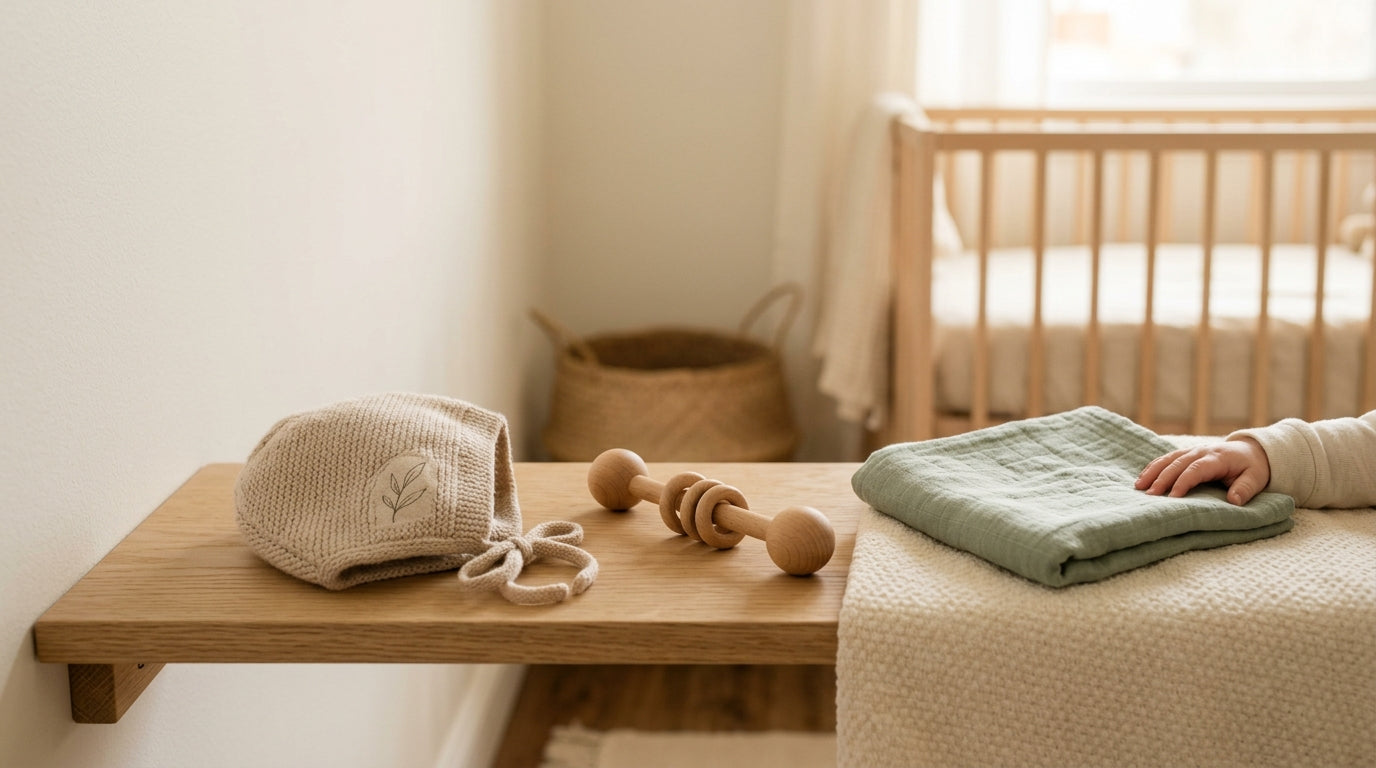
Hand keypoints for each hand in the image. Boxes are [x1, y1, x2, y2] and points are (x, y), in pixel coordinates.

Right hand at [1135, 437, 1270, 505]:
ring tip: (1139, 486)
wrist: (1252, 450)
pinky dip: (1153, 467)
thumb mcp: (1256, 479)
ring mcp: (1192, 450)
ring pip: (1168, 459)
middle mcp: (1201, 451)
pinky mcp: (1186, 452)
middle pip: (1177, 464)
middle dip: (1162, 479)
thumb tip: (1234, 501)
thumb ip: (1245, 489)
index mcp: (1217, 458)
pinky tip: (1143, 478)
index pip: (1196, 469)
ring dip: (1152, 472)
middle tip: (1150, 495)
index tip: (1173, 497)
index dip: (1183, 482)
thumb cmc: (1253, 468)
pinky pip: (1166, 458)